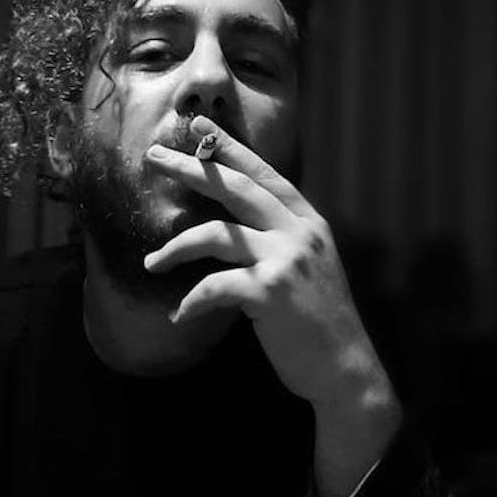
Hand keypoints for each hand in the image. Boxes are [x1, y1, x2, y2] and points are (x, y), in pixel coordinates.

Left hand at [143, 115, 400, 496]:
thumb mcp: (306, 267)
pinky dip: (191, 300)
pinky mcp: (270, 291)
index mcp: (307, 221)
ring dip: (174, 248)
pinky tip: (179, 315)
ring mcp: (286, 259)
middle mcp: (299, 232)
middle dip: (190, 168)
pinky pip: (214, 285)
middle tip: (153, 156)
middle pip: (234, 188)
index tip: (197, 125)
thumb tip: (234, 224)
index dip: (228, 147)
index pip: (262, 173)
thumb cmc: (316, 322)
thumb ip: (278, 239)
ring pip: (215, 234)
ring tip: (150, 263)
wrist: (345, 371)